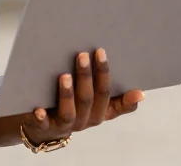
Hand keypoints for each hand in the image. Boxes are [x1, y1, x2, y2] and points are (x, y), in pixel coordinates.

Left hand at [21, 48, 144, 144]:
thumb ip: (119, 101)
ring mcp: (65, 125)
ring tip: (64, 76)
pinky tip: (39, 109)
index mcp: (99, 113)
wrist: (47, 129)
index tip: (101, 52)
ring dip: (67, 94)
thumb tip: (141, 93)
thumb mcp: (100, 107)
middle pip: (87, 99)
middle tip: (82, 55)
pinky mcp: (45, 128)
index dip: (104, 73)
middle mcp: (84, 120)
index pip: (105, 92)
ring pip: (69, 112)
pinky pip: (44, 124)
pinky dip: (42, 117)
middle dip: (86, 76)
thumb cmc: (76, 109)